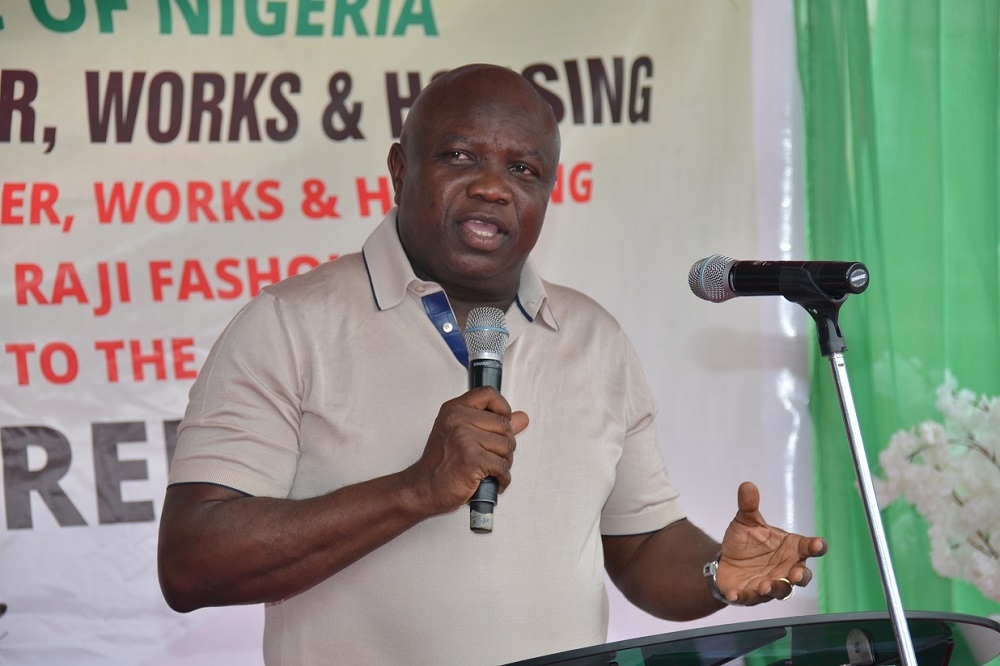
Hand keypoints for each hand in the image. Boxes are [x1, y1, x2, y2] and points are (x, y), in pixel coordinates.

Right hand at [402, 386, 528, 515]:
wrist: (423, 488)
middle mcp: (458, 420)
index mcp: (454, 409)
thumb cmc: (440, 464)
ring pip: (506, 446)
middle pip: (504, 424)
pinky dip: (503, 478)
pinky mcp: (472, 459)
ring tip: (491, 469)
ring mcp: (464, 438)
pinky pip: (502, 466)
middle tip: (494, 457)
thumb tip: (522, 418)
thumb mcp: (462, 435)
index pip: (488, 394)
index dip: (502, 407)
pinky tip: (494, 481)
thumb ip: (493, 424)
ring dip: (505, 462)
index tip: (503, 421)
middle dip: (506, 445)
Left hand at [715, 481, 827, 604]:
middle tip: (794, 574)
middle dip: (799, 576)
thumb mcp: (746, 522)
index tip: (818, 545)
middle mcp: (785, 568)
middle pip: (801, 575)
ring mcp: (770, 583)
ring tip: (765, 585)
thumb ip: (748, 506)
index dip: (815, 546)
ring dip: (774, 588)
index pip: (808, 547)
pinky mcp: (751, 595)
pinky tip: (733, 593)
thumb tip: (747, 485)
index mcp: (790, 548)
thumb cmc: (746, 542)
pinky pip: (748, 598)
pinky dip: (742, 597)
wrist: (726, 560)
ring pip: (780, 590)